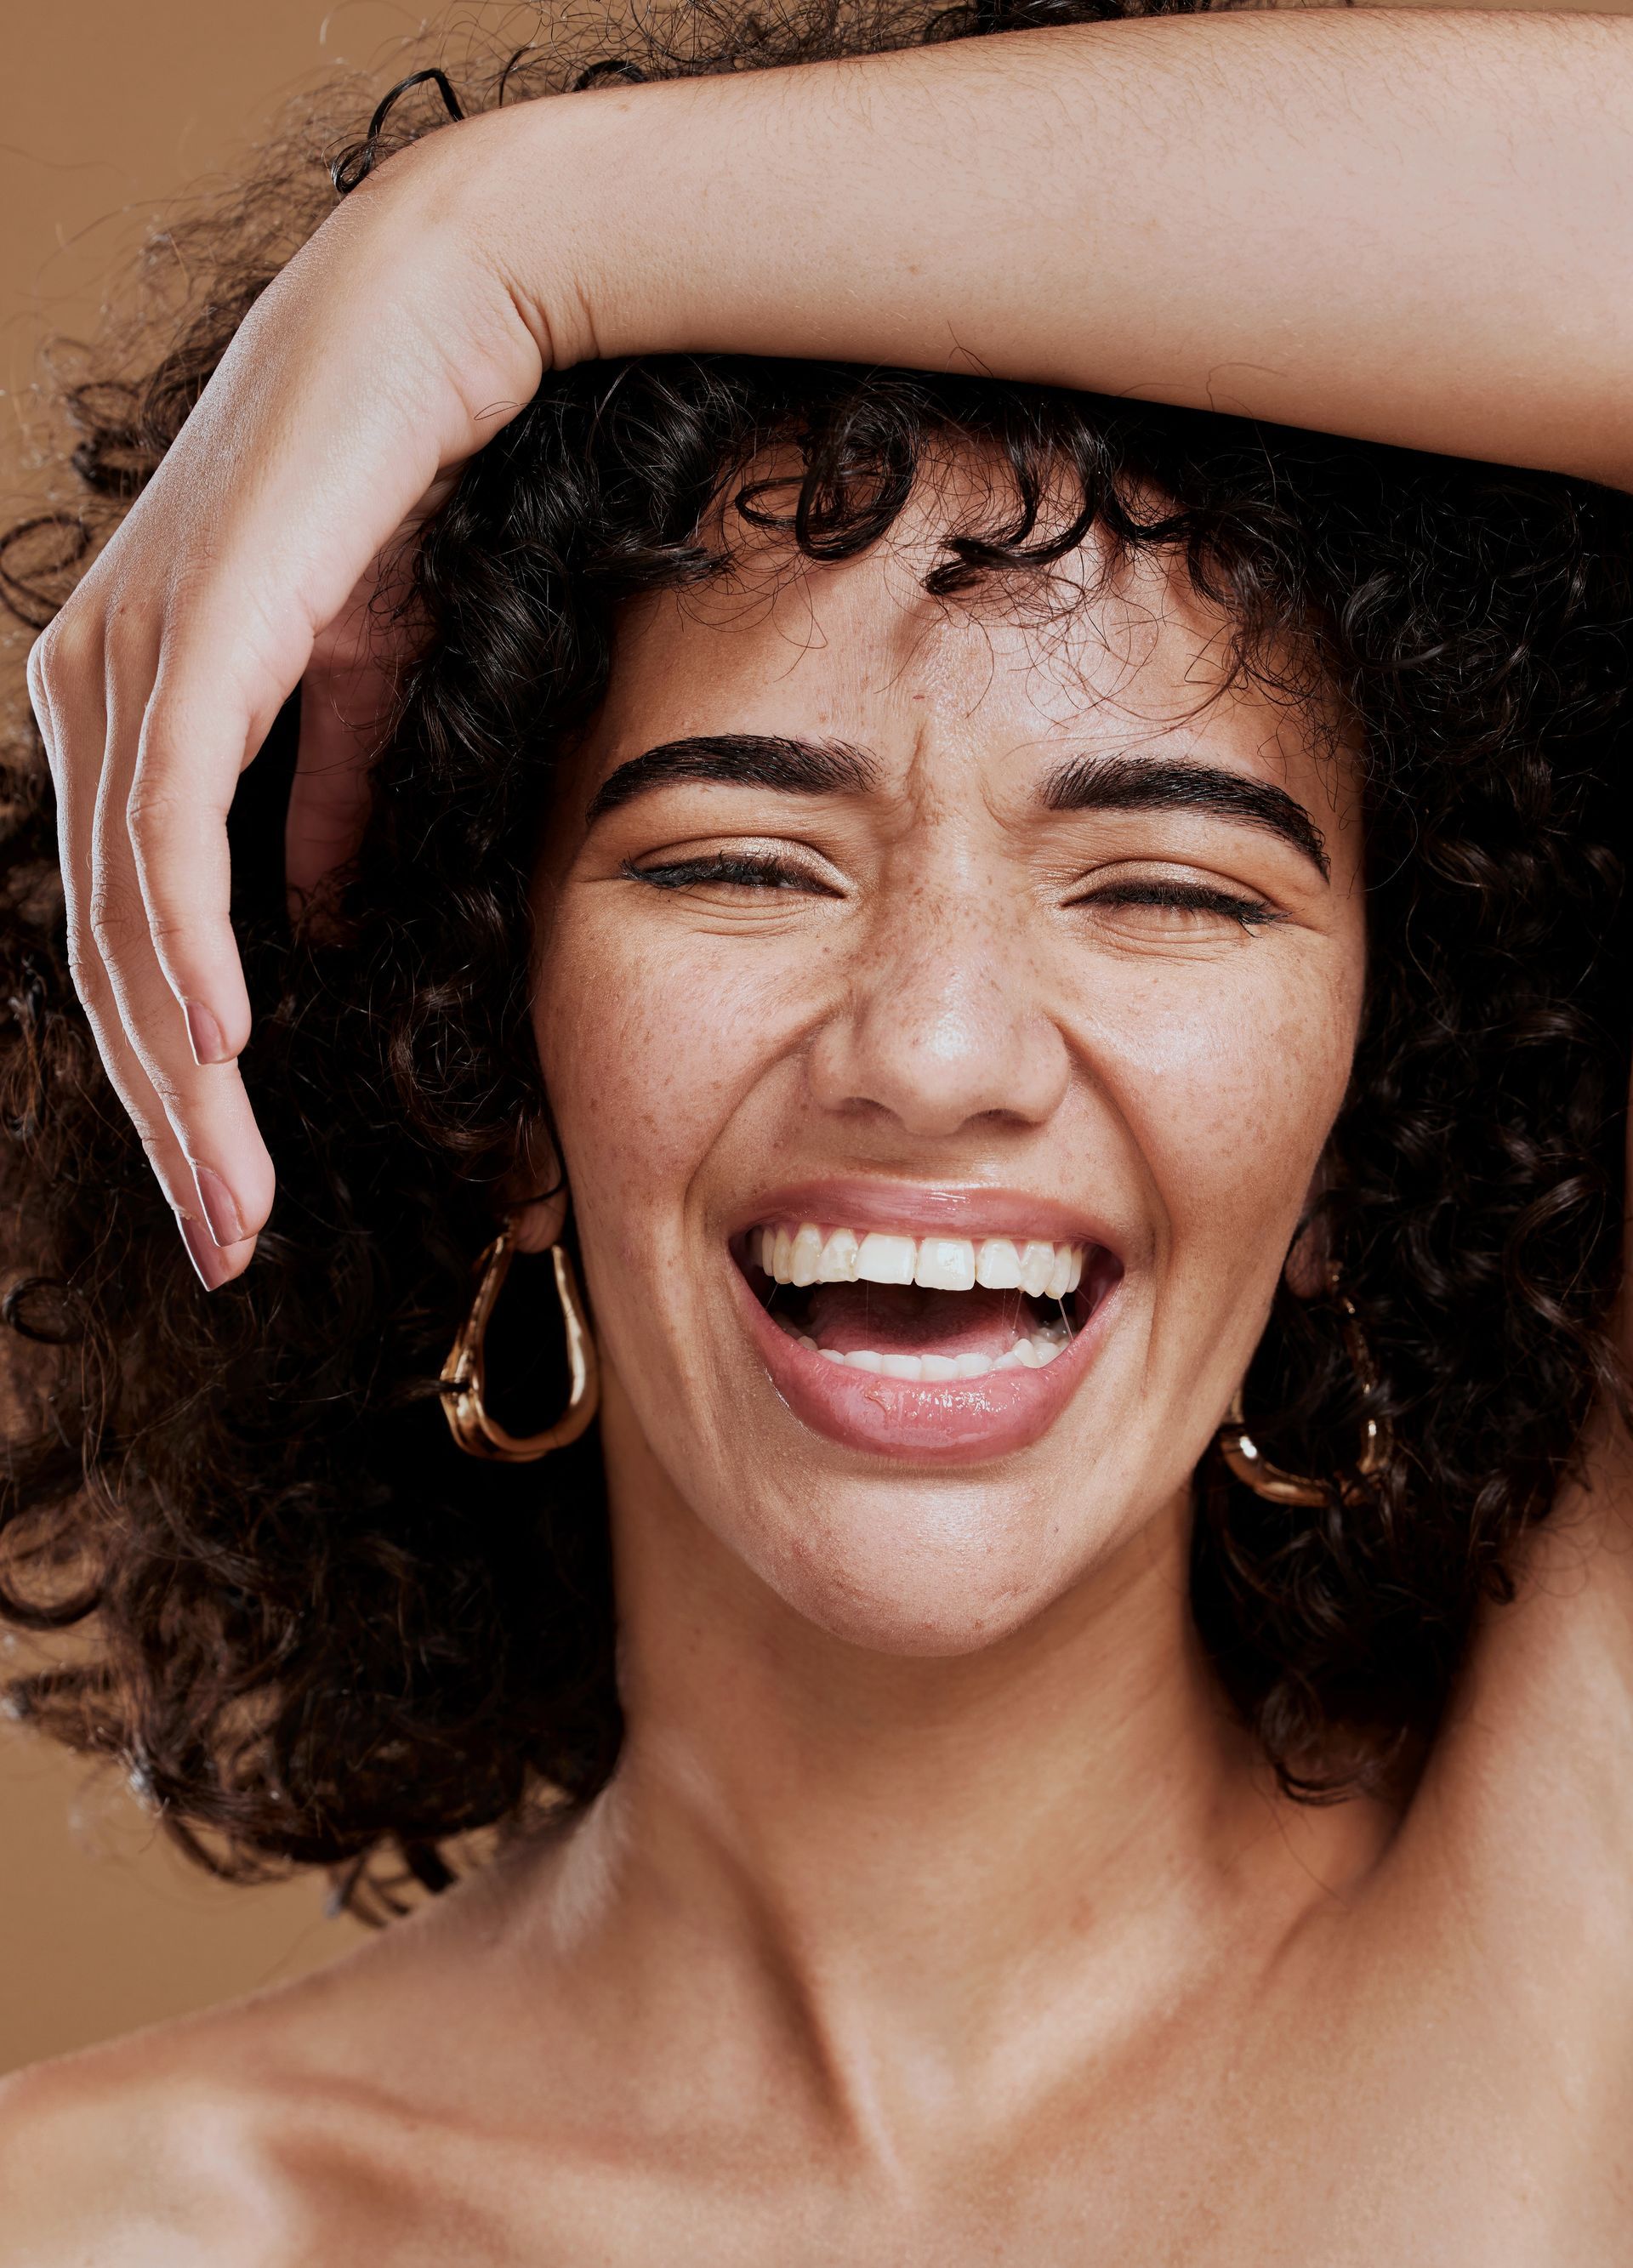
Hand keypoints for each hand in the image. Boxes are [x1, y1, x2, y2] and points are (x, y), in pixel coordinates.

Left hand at [27, 122, 548, 1284]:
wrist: (427, 328)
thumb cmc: (386, 496)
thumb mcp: (355, 690)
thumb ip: (319, 807)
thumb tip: (312, 922)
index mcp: (116, 715)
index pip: (131, 939)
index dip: (173, 1079)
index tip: (231, 1191)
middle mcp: (85, 697)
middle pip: (113, 960)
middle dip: (172, 1121)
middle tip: (225, 1246)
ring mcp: (118, 668)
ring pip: (132, 921)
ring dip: (184, 1078)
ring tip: (235, 1201)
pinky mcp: (183, 643)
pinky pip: (168, 830)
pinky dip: (191, 947)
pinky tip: (220, 1047)